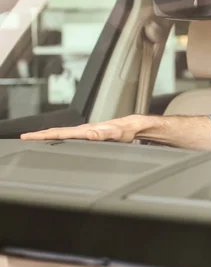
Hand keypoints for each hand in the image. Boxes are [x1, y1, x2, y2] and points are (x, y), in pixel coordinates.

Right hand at [20, 115, 144, 142]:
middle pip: (57, 132)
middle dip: (39, 134)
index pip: (60, 133)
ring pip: (61, 133)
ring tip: (33, 137)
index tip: (29, 137)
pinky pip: (68, 135)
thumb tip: (90, 135)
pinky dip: (57, 137)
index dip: (44, 136)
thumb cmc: (124, 131)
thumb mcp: (115, 134)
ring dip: (46, 135)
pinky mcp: (88, 134)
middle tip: (24, 137)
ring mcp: (84, 131)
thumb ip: (102, 135)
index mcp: (85, 130)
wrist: (131, 126)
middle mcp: (83, 129)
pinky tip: (55, 139)